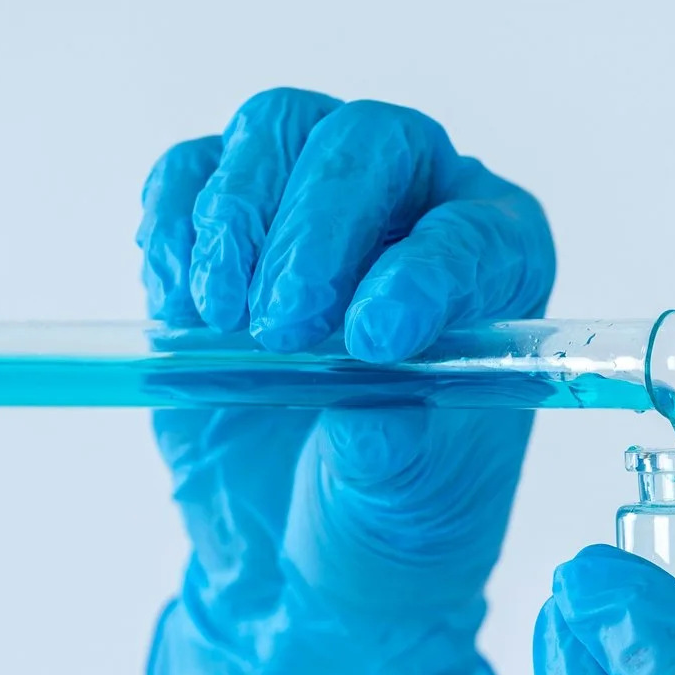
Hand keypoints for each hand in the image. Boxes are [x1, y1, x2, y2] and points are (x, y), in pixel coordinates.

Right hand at [137, 90, 553, 674]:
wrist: (300, 546)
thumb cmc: (389, 512)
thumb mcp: (408, 503)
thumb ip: (395, 448)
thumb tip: (366, 404)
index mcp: (500, 265)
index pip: (471, 232)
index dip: (422, 273)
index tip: (373, 341)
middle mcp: (416, 209)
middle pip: (366, 144)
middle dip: (313, 228)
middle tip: (281, 329)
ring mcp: (316, 205)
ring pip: (277, 129)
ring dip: (238, 219)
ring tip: (223, 323)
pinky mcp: (226, 226)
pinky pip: (192, 172)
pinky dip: (174, 225)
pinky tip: (181, 306)